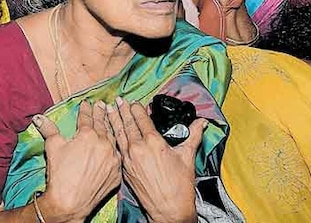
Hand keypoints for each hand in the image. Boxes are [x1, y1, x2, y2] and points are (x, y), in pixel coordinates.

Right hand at [34, 101, 121, 220]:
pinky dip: (113, 151)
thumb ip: (49, 129)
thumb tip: (39, 118)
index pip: (87, 118)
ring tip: (109, 123)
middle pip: (102, 126)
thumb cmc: (60, 174)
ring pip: (112, 140)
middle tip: (102, 106)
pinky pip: (116, 157)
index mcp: (88, 135)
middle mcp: (104, 144)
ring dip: (110, 130)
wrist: (71, 202)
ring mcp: (113, 159)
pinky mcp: (117, 173)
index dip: (86, 110)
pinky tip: (111, 147)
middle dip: (100, 115)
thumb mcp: (53, 147)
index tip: (87, 104)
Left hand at [107, 99, 201, 222]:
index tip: (134, 102)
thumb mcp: (187, 157)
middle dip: (122, 111)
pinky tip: (109, 132)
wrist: (168, 209)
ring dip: (113, 120)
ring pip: (118, 134)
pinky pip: (116, 148)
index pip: (142, 119)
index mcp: (153, 142)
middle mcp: (138, 148)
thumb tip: (202, 122)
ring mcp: (128, 158)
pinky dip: (113, 137)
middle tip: (117, 101)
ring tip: (108, 110)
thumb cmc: (179, 186)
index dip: (137, 109)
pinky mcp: (124, 168)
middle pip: (127, 124)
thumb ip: (193, 136)